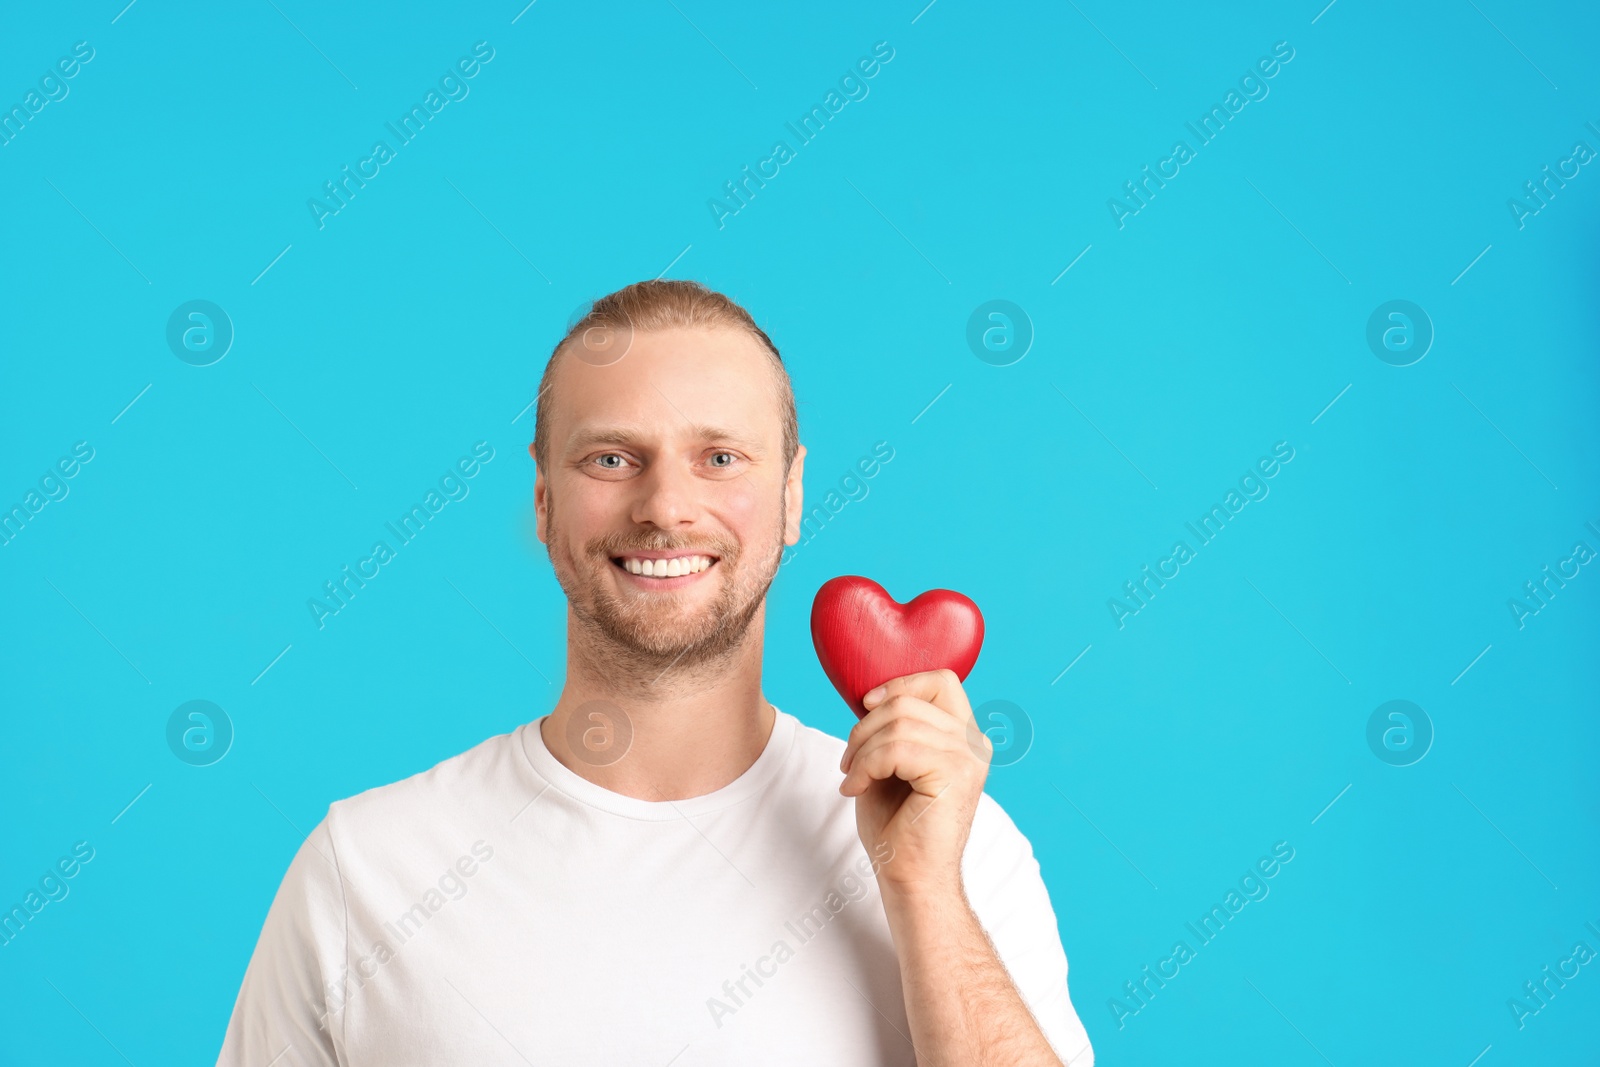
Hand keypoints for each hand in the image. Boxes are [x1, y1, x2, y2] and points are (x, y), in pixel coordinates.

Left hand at [838, 669, 992, 894]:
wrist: (911, 879)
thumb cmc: (898, 827)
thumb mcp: (892, 763)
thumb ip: (893, 728)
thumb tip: (871, 696)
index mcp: (965, 737)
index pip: (941, 681)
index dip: (900, 685)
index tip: (867, 706)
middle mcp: (974, 743)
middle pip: (909, 701)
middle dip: (865, 727)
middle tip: (849, 762)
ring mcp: (969, 758)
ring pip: (899, 723)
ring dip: (862, 750)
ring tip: (853, 779)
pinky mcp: (955, 775)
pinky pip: (896, 749)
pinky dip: (866, 766)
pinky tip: (857, 789)